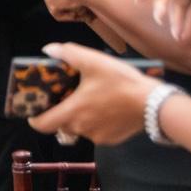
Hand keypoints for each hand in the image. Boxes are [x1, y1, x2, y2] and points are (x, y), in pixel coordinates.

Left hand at [28, 43, 156, 145]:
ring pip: (80, 128)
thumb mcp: (94, 62)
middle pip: (61, 124)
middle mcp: (81, 128)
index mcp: (72, 112)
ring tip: (92, 99)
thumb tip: (48, 49)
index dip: (35, 118)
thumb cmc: (122, 82)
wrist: (156, 104)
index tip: (35, 110)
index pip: (41, 125)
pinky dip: (97, 122)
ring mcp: (97, 136)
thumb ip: (69, 53)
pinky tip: (108, 108)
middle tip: (69, 96)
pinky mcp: (111, 140)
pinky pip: (97, 132)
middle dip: (62, 111)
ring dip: (81, 116)